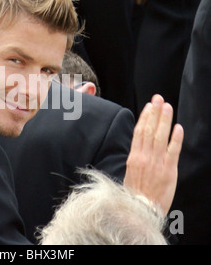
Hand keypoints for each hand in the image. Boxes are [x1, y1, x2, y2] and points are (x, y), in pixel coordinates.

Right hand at [124, 95, 183, 215]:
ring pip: (160, 137)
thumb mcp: (130, 172)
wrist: (140, 209)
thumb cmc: (134, 192)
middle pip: (149, 130)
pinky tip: (178, 128)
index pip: (139, 132)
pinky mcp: (168, 170)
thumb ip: (136, 157)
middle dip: (154, 113)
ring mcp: (156, 163)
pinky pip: (172, 151)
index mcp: (134, 157)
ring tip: (167, 107)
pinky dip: (175, 139)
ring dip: (164, 120)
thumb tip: (140, 143)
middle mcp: (144, 157)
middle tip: (158, 99)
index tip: (149, 106)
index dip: (145, 117)